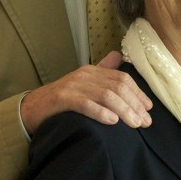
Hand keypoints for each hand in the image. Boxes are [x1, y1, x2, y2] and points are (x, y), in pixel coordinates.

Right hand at [21, 51, 152, 134]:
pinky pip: (85, 104)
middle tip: (146, 122)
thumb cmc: (61, 100)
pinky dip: (101, 112)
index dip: (138, 93)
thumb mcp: (83, 83)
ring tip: (135, 123)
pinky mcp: (62, 99)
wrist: (31, 109)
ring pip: (106, 95)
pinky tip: (113, 121)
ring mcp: (73, 86)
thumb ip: (102, 70)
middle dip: (135, 104)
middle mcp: (85, 75)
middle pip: (118, 86)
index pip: (122, 78)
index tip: (149, 108)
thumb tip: (118, 56)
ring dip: (124, 110)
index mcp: (92, 71)